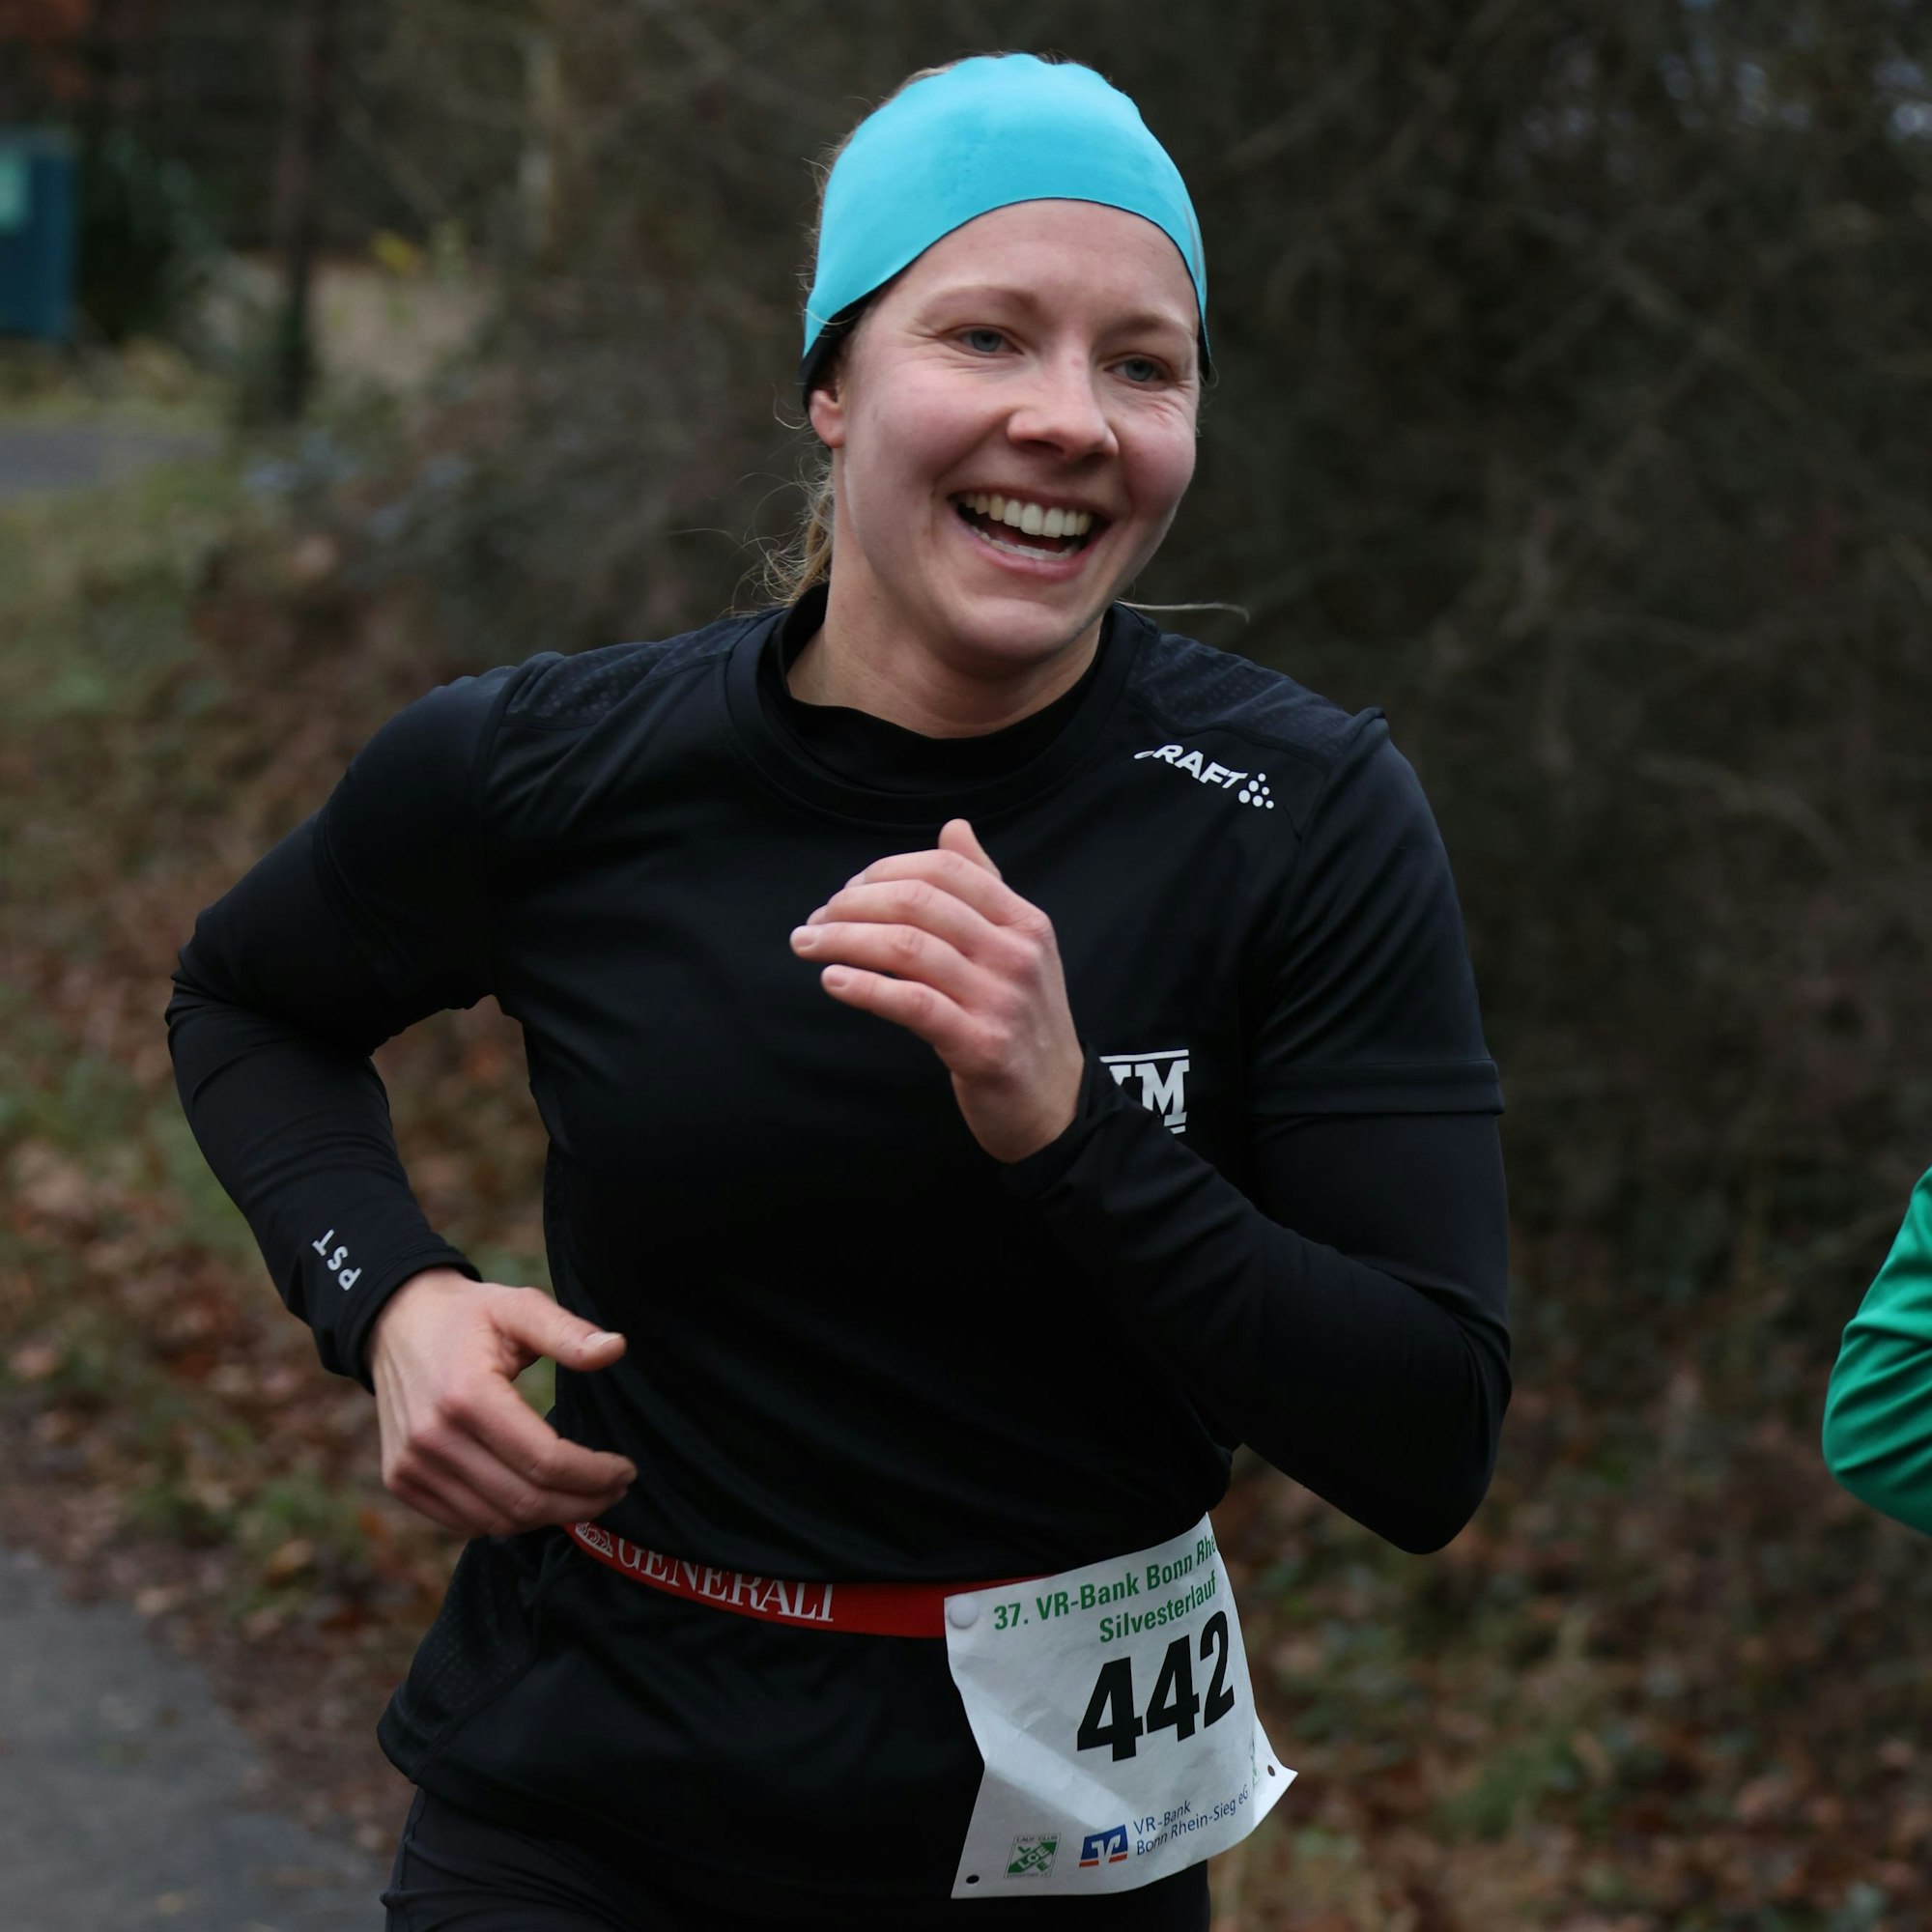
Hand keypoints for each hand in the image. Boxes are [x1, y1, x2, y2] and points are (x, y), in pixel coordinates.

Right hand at [367, 1267, 637, 1537]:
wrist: (396, 1324)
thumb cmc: (469, 1316)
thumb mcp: (519, 1307)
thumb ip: (568, 1332)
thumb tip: (616, 1348)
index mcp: (467, 1395)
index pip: (544, 1461)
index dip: (593, 1474)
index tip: (626, 1470)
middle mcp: (432, 1439)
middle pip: (524, 1500)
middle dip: (581, 1502)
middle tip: (616, 1490)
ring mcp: (411, 1466)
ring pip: (497, 1521)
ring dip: (548, 1517)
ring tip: (585, 1497)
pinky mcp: (401, 1481)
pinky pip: (465, 1522)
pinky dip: (509, 1520)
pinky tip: (539, 1499)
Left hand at [789, 819, 1083, 1162]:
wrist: (1056, 1107)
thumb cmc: (1024, 1024)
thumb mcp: (1019, 948)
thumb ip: (985, 887)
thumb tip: (954, 828)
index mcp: (1024, 922)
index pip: (945, 869)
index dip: (884, 871)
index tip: (845, 892)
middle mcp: (1016, 954)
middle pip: (919, 903)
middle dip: (852, 903)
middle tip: (814, 921)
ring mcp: (1001, 1000)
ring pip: (907, 948)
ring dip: (844, 941)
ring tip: (808, 945)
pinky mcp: (980, 1046)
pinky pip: (912, 1004)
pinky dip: (865, 987)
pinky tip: (833, 981)